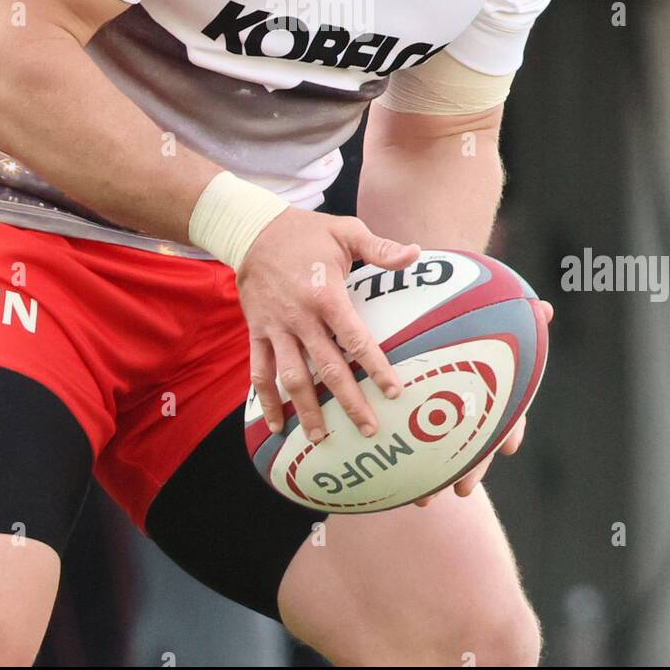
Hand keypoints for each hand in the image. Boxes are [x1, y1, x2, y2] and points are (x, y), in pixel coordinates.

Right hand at [237, 209, 419, 443]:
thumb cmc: (306, 232)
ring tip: (322, 439)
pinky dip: (266, 400)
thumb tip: (417, 253)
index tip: (394, 392)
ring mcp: (276, 328)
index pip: (355, 338)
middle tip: (368, 430)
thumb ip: (380, 249)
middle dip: (348, 401)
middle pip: (326, 367)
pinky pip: (259, 371)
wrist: (253, 231)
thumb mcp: (345, 231)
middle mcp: (300, 317)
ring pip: (291, 377)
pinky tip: (276, 426)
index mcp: (326, 294)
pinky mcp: (257, 332)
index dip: (376, 367)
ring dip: (306, 410)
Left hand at [413, 299, 553, 506]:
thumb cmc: (457, 315)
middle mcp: (468, 407)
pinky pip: (406, 445)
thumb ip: (512, 315)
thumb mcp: (479, 313)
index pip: (507, 413)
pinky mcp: (407, 417)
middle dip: (471, 468)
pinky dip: (401, 466)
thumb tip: (548, 308)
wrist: (416, 321)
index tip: (507, 447)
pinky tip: (388, 484)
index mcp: (488, 386)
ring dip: (434, 478)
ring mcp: (439, 414)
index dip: (510, 431)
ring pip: (441, 454)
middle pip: (475, 444)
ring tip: (423, 500)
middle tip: (462, 488)